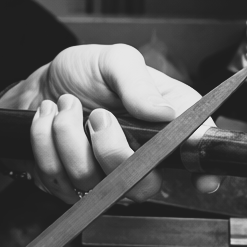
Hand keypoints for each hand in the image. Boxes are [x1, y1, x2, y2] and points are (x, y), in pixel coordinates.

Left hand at [0, 44, 216, 203]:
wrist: (43, 84)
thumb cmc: (85, 72)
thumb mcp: (115, 61)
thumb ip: (138, 83)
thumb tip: (163, 113)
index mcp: (166, 123)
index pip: (196, 155)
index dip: (204, 172)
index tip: (202, 180)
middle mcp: (141, 157)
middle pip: (141, 185)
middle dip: (110, 150)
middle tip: (97, 114)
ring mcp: (106, 177)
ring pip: (92, 183)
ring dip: (68, 136)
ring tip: (65, 106)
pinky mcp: (70, 186)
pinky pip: (57, 179)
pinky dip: (44, 142)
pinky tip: (49, 120)